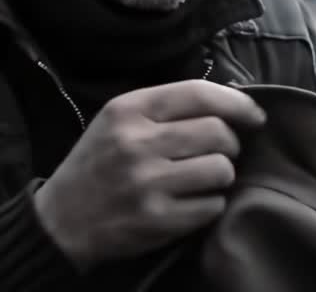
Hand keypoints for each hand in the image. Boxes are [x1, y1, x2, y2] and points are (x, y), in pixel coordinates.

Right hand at [33, 80, 265, 271]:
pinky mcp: (157, 220)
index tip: (254, 116)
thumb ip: (165, 108)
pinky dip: (210, 204)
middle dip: (230, 144)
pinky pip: (212, 206)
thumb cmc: (97, 163)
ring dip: (221, 175)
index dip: (237, 103)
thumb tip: (230, 104)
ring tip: (203, 178)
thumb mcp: (117, 120)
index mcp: (129, 110)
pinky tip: (191, 202)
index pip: (199, 94)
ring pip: (221, 170)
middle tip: (220, 152)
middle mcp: (138, 143)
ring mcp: (148, 183)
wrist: (61, 220)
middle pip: (218, 133)